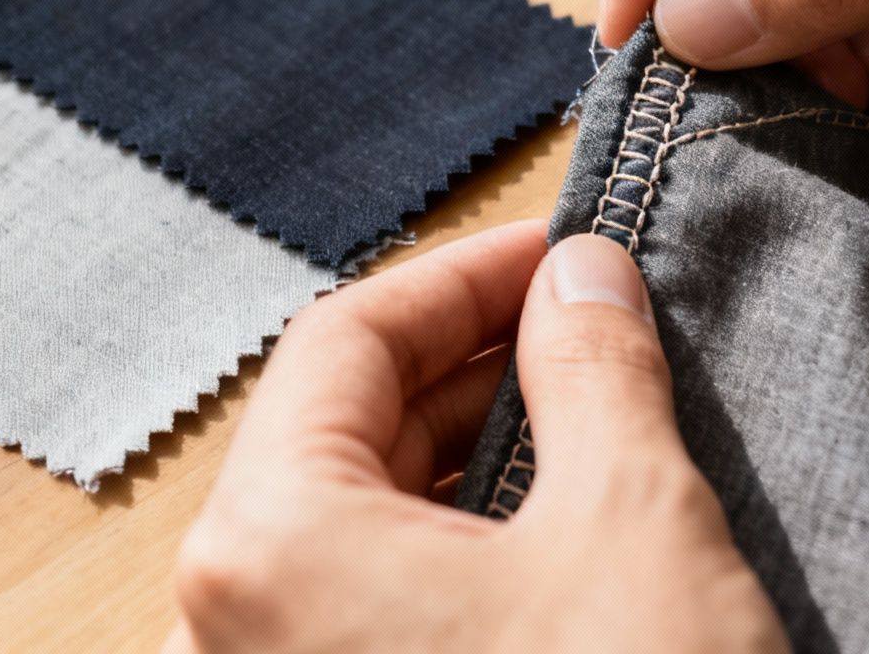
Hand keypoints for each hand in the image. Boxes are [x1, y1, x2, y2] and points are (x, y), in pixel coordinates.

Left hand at [166, 221, 784, 653]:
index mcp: (269, 542)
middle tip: (585, 320)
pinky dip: (459, 537)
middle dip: (470, 360)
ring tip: (585, 409)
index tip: (564, 251)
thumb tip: (582, 279)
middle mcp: (237, 619)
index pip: (345, 337)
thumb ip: (592, 368)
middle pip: (339, 424)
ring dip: (468, 446)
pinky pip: (374, 599)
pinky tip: (552, 520)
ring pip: (357, 515)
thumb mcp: (630, 519)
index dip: (466, 276)